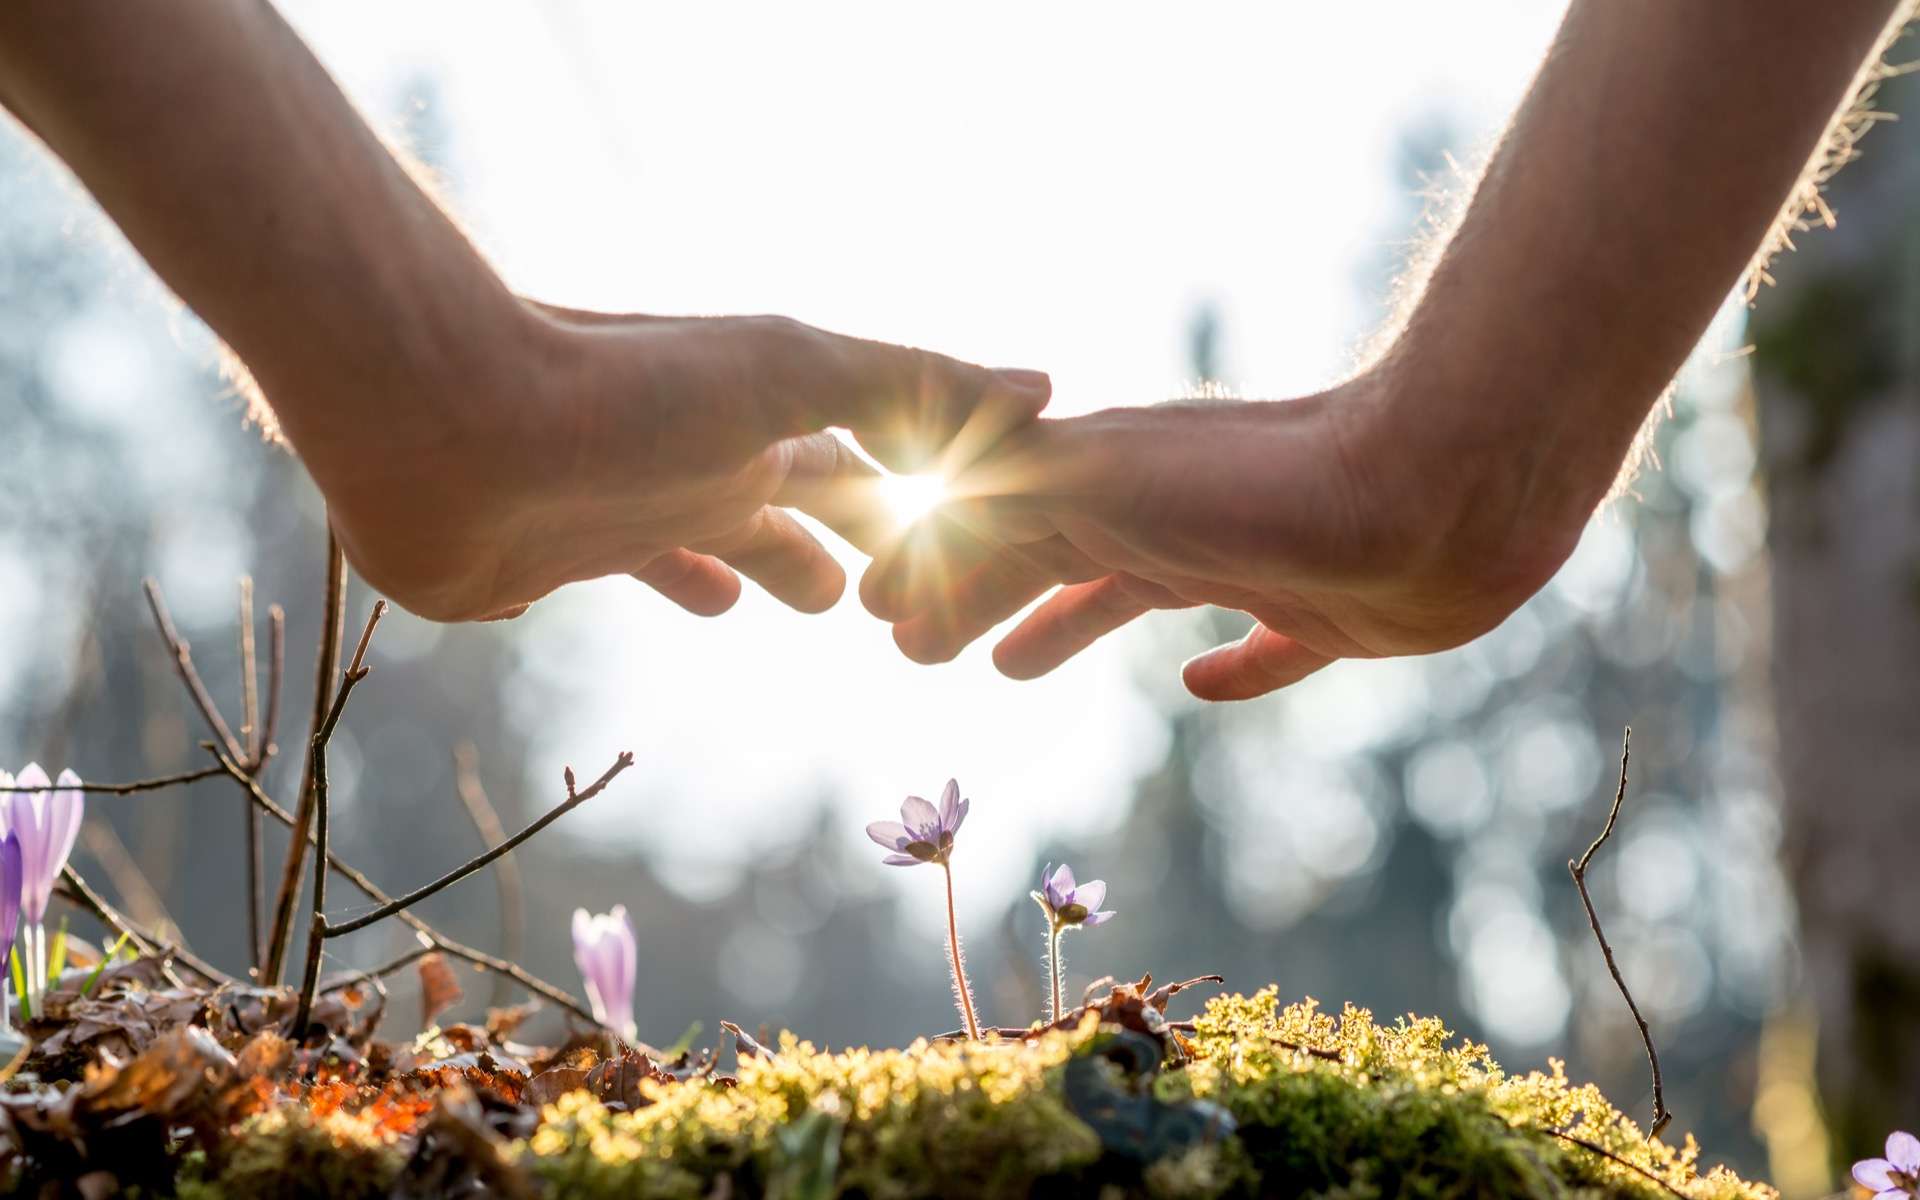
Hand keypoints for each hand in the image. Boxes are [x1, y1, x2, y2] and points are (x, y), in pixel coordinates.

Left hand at [302, 302, 1050, 621]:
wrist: (441, 421)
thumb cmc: (624, 393)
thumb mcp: (788, 372)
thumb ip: (910, 383)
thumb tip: (1045, 386)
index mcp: (763, 419)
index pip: (867, 459)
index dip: (922, 496)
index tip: (975, 533)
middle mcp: (704, 456)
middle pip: (800, 500)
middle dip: (853, 535)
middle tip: (899, 590)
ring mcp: (631, 505)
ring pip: (721, 538)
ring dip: (768, 562)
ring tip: (808, 600)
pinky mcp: (557, 557)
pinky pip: (631, 573)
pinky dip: (673, 586)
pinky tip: (688, 602)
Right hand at [862, 368, 1584, 698]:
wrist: (1443, 482)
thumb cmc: (1261, 488)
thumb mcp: (1097, 487)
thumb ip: (1002, 508)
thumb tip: (911, 549)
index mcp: (1108, 484)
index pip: (992, 531)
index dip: (933, 573)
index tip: (878, 618)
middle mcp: (1170, 513)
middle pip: (1048, 560)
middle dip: (981, 595)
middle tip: (921, 648)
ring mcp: (1250, 558)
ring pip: (1132, 595)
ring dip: (1066, 625)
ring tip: (1014, 667)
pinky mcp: (1332, 613)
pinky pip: (1264, 646)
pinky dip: (1228, 668)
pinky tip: (1204, 684)